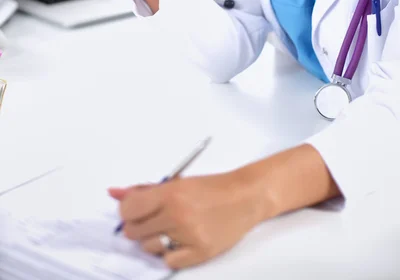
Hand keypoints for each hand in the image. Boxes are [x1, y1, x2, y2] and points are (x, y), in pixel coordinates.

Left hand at [108, 171, 261, 269]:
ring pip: (149, 248)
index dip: (127, 211)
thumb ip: (144, 189)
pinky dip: (171, 253)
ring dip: (154, 240)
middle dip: (137, 226)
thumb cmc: (211, 187)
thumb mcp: (177, 182)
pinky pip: (169, 262)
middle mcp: (177, 214)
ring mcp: (188, 235)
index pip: (128, 209)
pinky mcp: (199, 252)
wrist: (244, 197)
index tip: (134, 211)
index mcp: (170, 192)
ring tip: (169, 229)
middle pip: (134, 231)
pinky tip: (180, 240)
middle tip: (152, 219)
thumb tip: (114, 193)